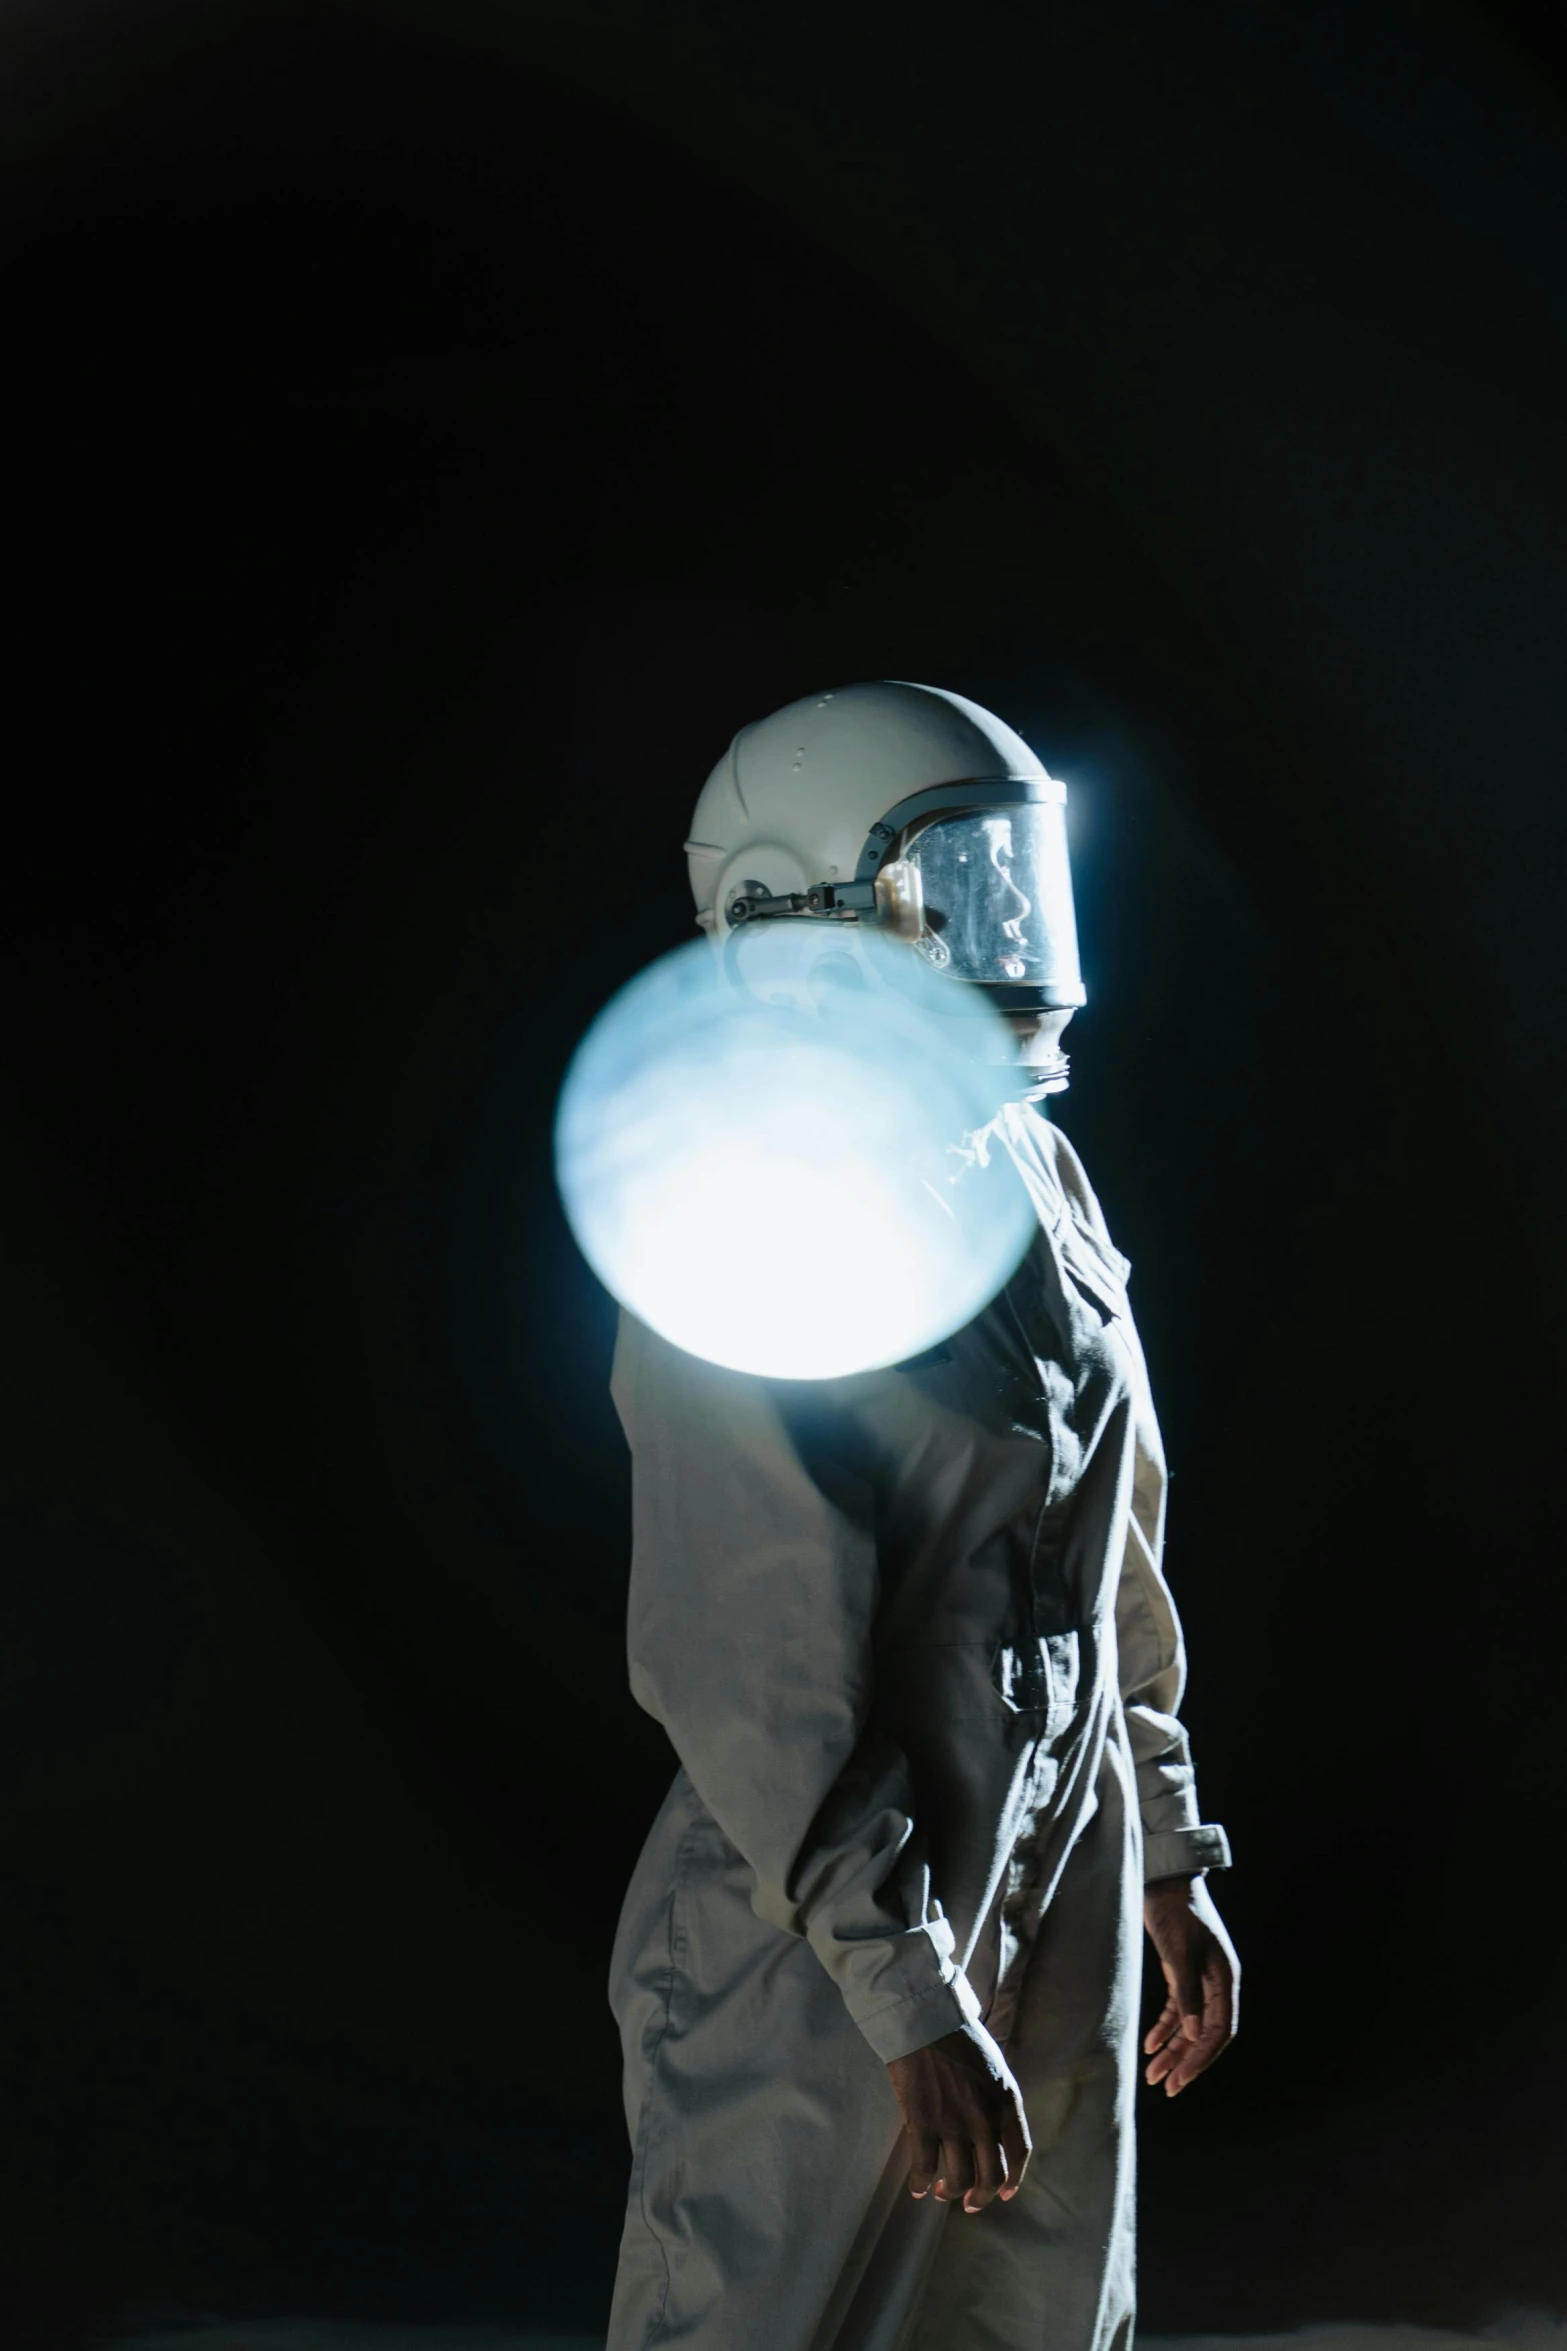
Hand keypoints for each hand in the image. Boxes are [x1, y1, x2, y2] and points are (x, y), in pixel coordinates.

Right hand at [885, 2021, 1030, 2213]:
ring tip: (942, 2192)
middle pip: (991, 2176)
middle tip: (971, 2202)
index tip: (1005, 2194)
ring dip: (951, 2193)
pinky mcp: (923, 2123)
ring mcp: (953, 2123)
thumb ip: (998, 2102)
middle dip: (982, 2197)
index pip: (1020, 2153)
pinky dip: (920, 2183)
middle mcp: (985, 2118)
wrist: (925, 2021)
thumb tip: (994, 2134)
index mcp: (1007, 2101)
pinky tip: (917, 2188)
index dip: (1014, 2180)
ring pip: (959, 2179)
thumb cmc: (960, 2038)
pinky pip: (923, 2166)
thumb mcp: (995, 2068)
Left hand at [1142, 1873, 1239, 2096]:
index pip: (1219, 2030)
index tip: (1181, 2079)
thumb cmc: (1174, 1911)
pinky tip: (1150, 2044)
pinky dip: (1165, 2027)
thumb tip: (1195, 2034)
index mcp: (1224, 1979)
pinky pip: (1178, 2009)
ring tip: (1153, 2074)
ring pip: (1189, 2024)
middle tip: (1165, 2086)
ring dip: (1172, 2049)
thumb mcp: (1178, 1952)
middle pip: (1205, 2033)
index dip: (1201, 2058)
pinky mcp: (1183, 1972)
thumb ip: (1187, 1993)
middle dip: (1185, 2061)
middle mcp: (1217, 1983)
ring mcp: (1200, 1978)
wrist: (1164, 1879)